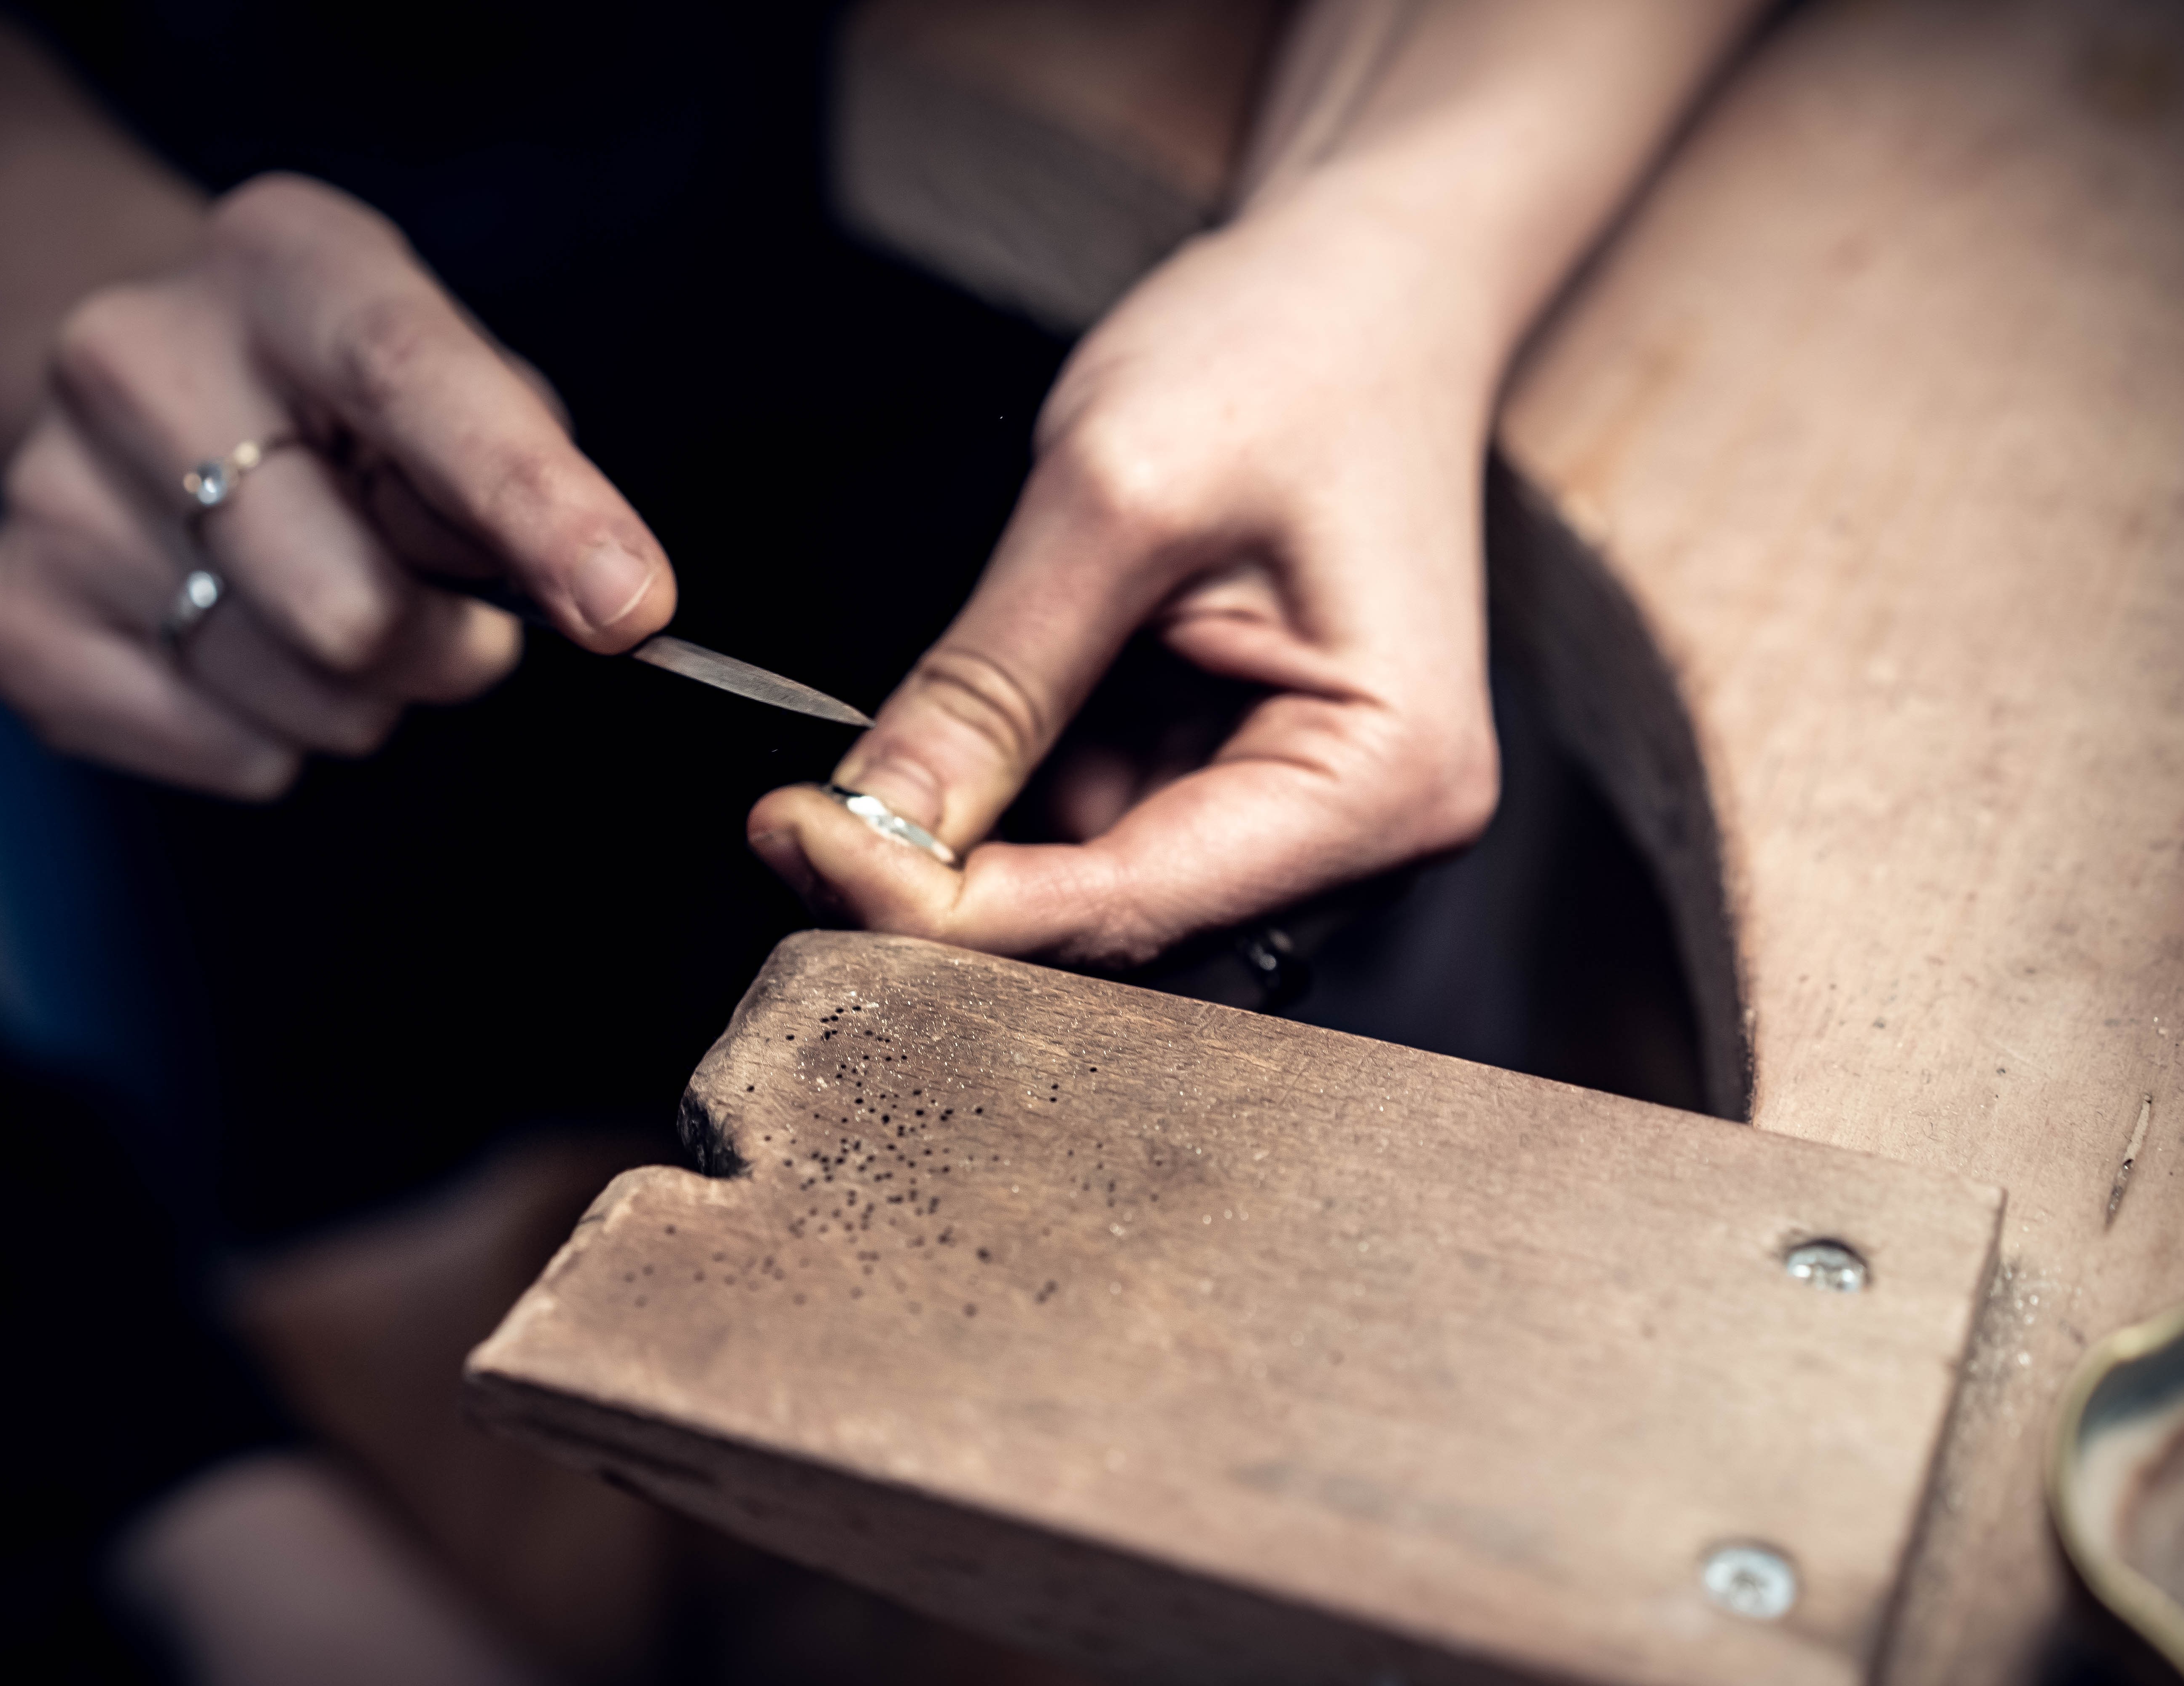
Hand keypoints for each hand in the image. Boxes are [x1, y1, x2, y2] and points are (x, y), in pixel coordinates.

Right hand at [0, 173, 674, 796]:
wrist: (143, 377)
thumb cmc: (346, 394)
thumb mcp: (456, 376)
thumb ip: (531, 475)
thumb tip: (600, 602)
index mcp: (281, 262)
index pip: (416, 382)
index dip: (535, 506)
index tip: (632, 608)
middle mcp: (134, 359)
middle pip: (354, 609)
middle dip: (445, 645)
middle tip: (440, 607)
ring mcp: (50, 493)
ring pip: (304, 700)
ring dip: (364, 689)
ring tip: (323, 595)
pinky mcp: (7, 618)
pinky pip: (230, 754)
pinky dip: (275, 729)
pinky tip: (240, 635)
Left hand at [747, 186, 1502, 966]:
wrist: (1370, 284)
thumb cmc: (1292, 351)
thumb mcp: (1115, 497)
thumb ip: (991, 683)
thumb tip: (865, 826)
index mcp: (1386, 785)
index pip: (1126, 912)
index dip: (940, 906)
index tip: (797, 838)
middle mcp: (1366, 835)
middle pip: (1111, 932)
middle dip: (948, 889)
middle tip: (800, 817)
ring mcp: (1302, 816)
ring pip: (1088, 894)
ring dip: (977, 839)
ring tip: (906, 735)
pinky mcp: (1240, 781)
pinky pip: (1098, 832)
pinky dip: (1015, 793)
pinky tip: (985, 716)